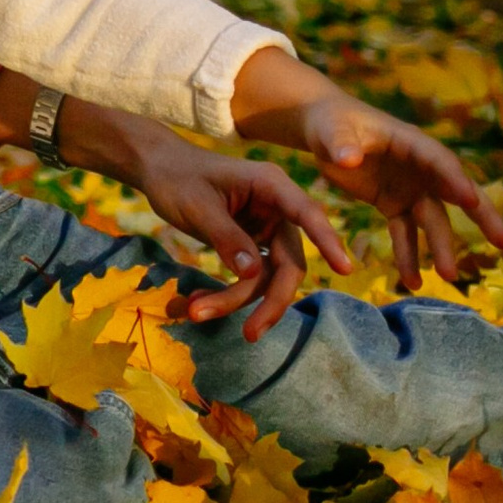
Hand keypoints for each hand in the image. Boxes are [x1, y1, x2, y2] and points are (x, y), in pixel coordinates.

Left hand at [122, 129, 351, 340]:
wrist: (157, 168)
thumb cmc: (176, 177)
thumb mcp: (197, 206)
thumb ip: (226, 237)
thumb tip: (253, 274)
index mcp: (271, 186)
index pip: (307, 215)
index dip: (327, 241)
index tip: (345, 269)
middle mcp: (276, 209)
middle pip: (287, 263)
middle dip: (269, 300)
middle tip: (250, 334)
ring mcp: (265, 228)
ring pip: (266, 276)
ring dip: (235, 300)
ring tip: (196, 312)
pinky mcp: (251, 243)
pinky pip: (250, 276)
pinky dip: (228, 291)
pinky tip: (200, 302)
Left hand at [231, 47, 502, 289]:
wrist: (324, 132)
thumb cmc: (331, 123)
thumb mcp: (331, 130)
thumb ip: (341, 144)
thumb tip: (349, 159)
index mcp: (412, 143)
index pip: (440, 161)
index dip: (455, 180)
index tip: (470, 199)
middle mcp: (420, 168)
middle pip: (455, 194)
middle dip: (481, 217)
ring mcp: (410, 189)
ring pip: (433, 221)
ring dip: (440, 248)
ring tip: (447, 276)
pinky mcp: (394, 205)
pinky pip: (406, 233)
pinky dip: (408, 255)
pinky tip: (411, 280)